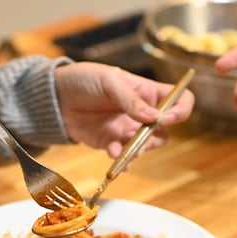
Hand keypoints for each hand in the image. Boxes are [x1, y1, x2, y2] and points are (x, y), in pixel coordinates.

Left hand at [53, 62, 193, 157]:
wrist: (56, 97)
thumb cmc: (84, 79)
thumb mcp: (109, 81)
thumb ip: (131, 99)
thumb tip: (155, 117)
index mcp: (147, 92)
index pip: (179, 101)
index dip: (180, 110)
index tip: (167, 118)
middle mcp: (141, 113)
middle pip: (165, 131)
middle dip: (156, 138)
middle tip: (142, 136)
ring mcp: (127, 129)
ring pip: (146, 147)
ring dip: (139, 151)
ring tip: (126, 149)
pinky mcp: (111, 143)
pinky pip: (124, 156)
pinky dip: (121, 158)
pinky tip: (112, 152)